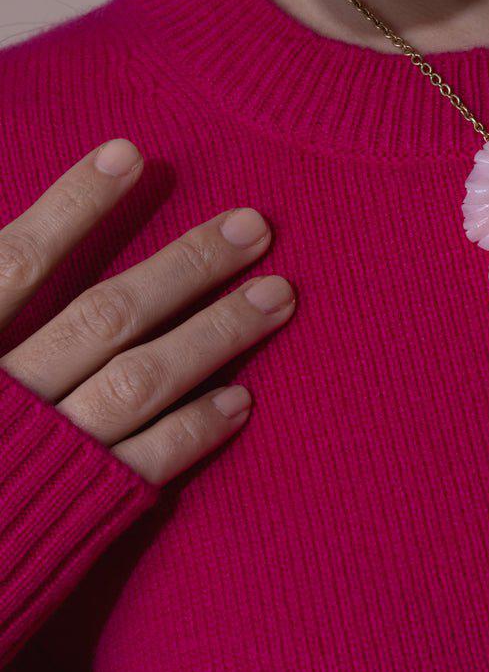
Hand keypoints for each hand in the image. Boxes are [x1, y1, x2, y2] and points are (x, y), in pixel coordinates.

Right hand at [0, 140, 296, 485]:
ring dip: (214, 335)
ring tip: (278, 297)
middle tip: (256, 224)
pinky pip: (141, 468)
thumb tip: (12, 258)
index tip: (130, 153)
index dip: (71, 206)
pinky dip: (194, 430)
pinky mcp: (67, 518)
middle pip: (102, 317)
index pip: (11, 265)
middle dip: (184, 266)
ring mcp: (38, 461)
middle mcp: (0, 402)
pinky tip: (242, 398)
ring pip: (139, 382)